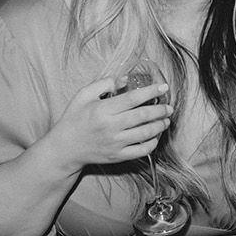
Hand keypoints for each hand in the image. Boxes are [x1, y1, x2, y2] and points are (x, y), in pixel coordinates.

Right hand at [43, 74, 170, 171]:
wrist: (65, 148)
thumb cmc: (74, 118)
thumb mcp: (83, 95)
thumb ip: (104, 83)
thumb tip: (126, 78)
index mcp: (103, 110)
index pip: (133, 98)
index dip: (151, 91)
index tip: (163, 87)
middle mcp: (111, 127)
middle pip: (143, 115)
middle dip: (161, 110)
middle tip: (169, 107)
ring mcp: (115, 143)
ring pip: (146, 133)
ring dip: (160, 125)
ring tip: (166, 120)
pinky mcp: (118, 156)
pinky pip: (141, 150)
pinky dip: (153, 143)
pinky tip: (156, 136)